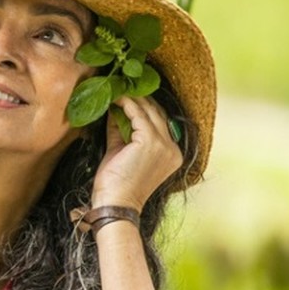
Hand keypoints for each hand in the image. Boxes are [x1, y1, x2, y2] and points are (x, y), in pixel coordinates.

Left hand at [91, 96, 182, 211]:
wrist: (115, 204)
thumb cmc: (116, 184)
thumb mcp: (122, 152)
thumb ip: (122, 131)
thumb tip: (115, 109)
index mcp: (172, 154)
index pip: (160, 122)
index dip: (144, 107)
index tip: (127, 94)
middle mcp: (173, 149)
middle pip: (157, 113)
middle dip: (139, 98)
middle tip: (121, 86)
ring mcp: (164, 145)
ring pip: (149, 111)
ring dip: (132, 98)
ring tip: (116, 89)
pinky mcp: (151, 141)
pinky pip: (137, 114)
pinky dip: (126, 104)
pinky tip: (115, 98)